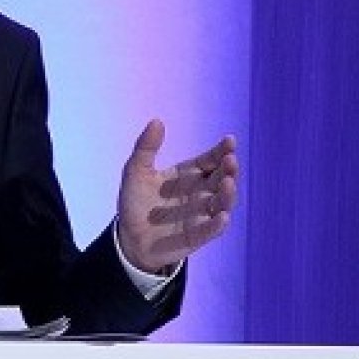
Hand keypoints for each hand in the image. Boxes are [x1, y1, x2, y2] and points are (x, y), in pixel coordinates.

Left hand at [116, 119, 238, 273]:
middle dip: (229, 169)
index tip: (229, 141)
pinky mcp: (197, 236)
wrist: (128, 238)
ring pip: (222, 203)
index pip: (211, 160)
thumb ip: (145, 148)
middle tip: (230, 160)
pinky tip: (222, 217)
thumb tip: (157, 120)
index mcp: (189, 175)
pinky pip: (211, 230)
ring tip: (227, 183)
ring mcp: (201, 215)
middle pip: (221, 178)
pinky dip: (217, 224)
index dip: (222, 151)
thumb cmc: (135, 203)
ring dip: (228, 194)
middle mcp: (200, 193)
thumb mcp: (135, 172)